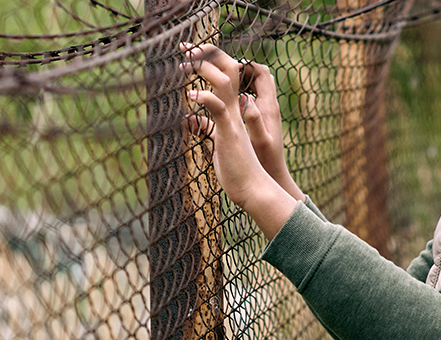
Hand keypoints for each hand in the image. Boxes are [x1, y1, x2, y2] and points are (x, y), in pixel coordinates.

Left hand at [182, 43, 297, 238]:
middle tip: (185, 48)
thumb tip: (191, 121)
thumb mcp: (217, 143)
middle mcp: (235, 111)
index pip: (226, 77)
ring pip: (224, 82)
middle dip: (207, 54)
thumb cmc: (237, 171)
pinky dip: (205, 99)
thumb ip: (208, 128)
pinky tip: (191, 96)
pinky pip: (218, 109)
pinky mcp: (229, 133)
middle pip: (227, 70)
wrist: (254, 189)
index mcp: (233, 112)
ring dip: (204, 68)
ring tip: (186, 63)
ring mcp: (234, 120)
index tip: (191, 55)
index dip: (210, 62)